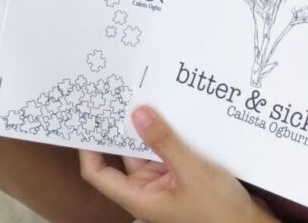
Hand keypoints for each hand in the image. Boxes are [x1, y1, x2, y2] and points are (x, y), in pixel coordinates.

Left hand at [78, 106, 276, 222]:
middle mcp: (149, 191)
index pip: (99, 174)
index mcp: (140, 197)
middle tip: (120, 96)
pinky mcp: (183, 179)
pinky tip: (175, 114)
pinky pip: (169, 152)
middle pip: (124, 156)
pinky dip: (169, 135)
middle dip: (123, 129)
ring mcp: (166, 184)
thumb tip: (137, 114)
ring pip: (149, 151)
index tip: (88, 123)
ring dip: (150, 129)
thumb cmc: (219, 211)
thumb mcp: (191, 170)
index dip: (89, 150)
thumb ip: (163, 142)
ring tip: (147, 96)